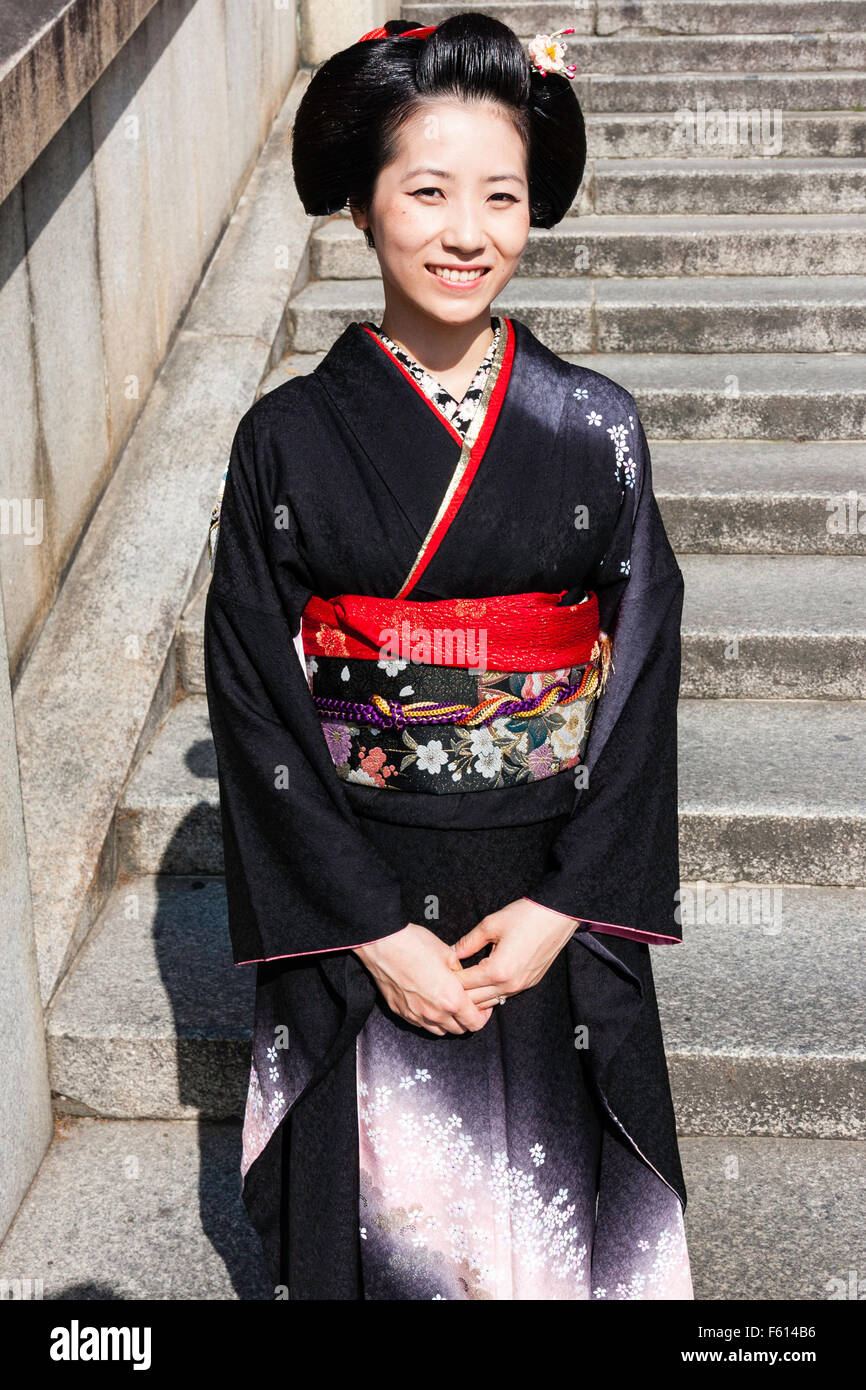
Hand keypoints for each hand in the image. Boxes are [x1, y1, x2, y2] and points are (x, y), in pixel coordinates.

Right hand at [353, 923, 490, 1036]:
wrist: (382, 944)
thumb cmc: (415, 945)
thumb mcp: (448, 954)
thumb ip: (461, 973)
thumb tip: (464, 980)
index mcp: (451, 999)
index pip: (475, 1023)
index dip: (483, 1015)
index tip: (483, 1006)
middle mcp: (434, 1013)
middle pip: (459, 1030)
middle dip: (466, 1019)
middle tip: (467, 1003)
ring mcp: (415, 1015)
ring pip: (439, 1031)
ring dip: (448, 1021)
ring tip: (447, 1004)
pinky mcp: (401, 1012)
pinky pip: (421, 1024)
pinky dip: (429, 1018)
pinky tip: (428, 1001)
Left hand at [453, 898, 580, 1007]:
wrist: (557, 915)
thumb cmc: (525, 916)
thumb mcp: (490, 925)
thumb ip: (468, 942)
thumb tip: (452, 953)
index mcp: (497, 970)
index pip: (464, 984)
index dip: (449, 979)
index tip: (440, 972)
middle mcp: (510, 985)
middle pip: (475, 1000)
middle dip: (459, 993)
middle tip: (446, 982)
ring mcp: (521, 987)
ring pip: (489, 1003)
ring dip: (474, 996)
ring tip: (462, 986)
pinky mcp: (529, 984)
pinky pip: (503, 997)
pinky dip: (490, 994)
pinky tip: (481, 984)